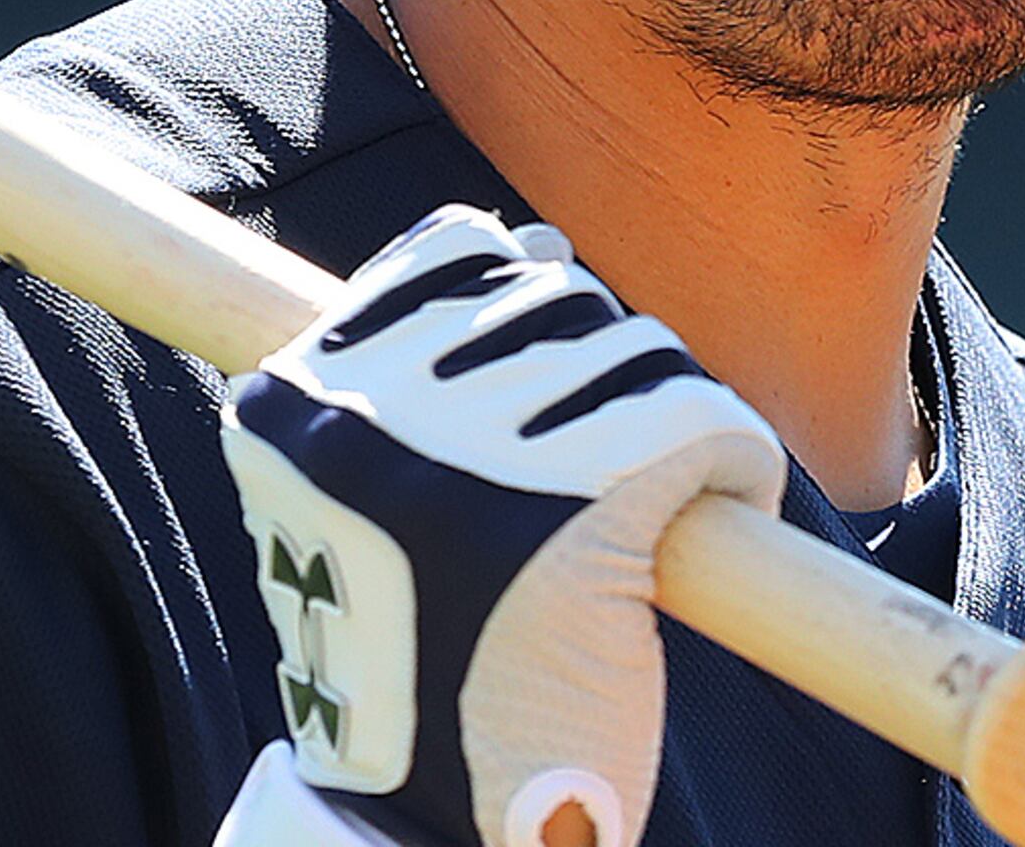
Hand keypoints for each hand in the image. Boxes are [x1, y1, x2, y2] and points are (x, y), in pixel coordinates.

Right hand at [210, 206, 784, 846]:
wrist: (440, 822)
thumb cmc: (421, 649)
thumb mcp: (377, 487)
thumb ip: (429, 359)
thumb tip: (528, 236)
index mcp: (292, 405)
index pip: (448, 253)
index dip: (522, 306)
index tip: (541, 390)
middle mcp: (369, 412)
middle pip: (550, 292)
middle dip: (598, 369)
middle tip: (594, 480)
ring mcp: (474, 455)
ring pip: (632, 350)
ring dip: (666, 418)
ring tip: (642, 511)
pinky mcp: (588, 507)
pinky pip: (702, 421)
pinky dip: (732, 464)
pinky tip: (707, 523)